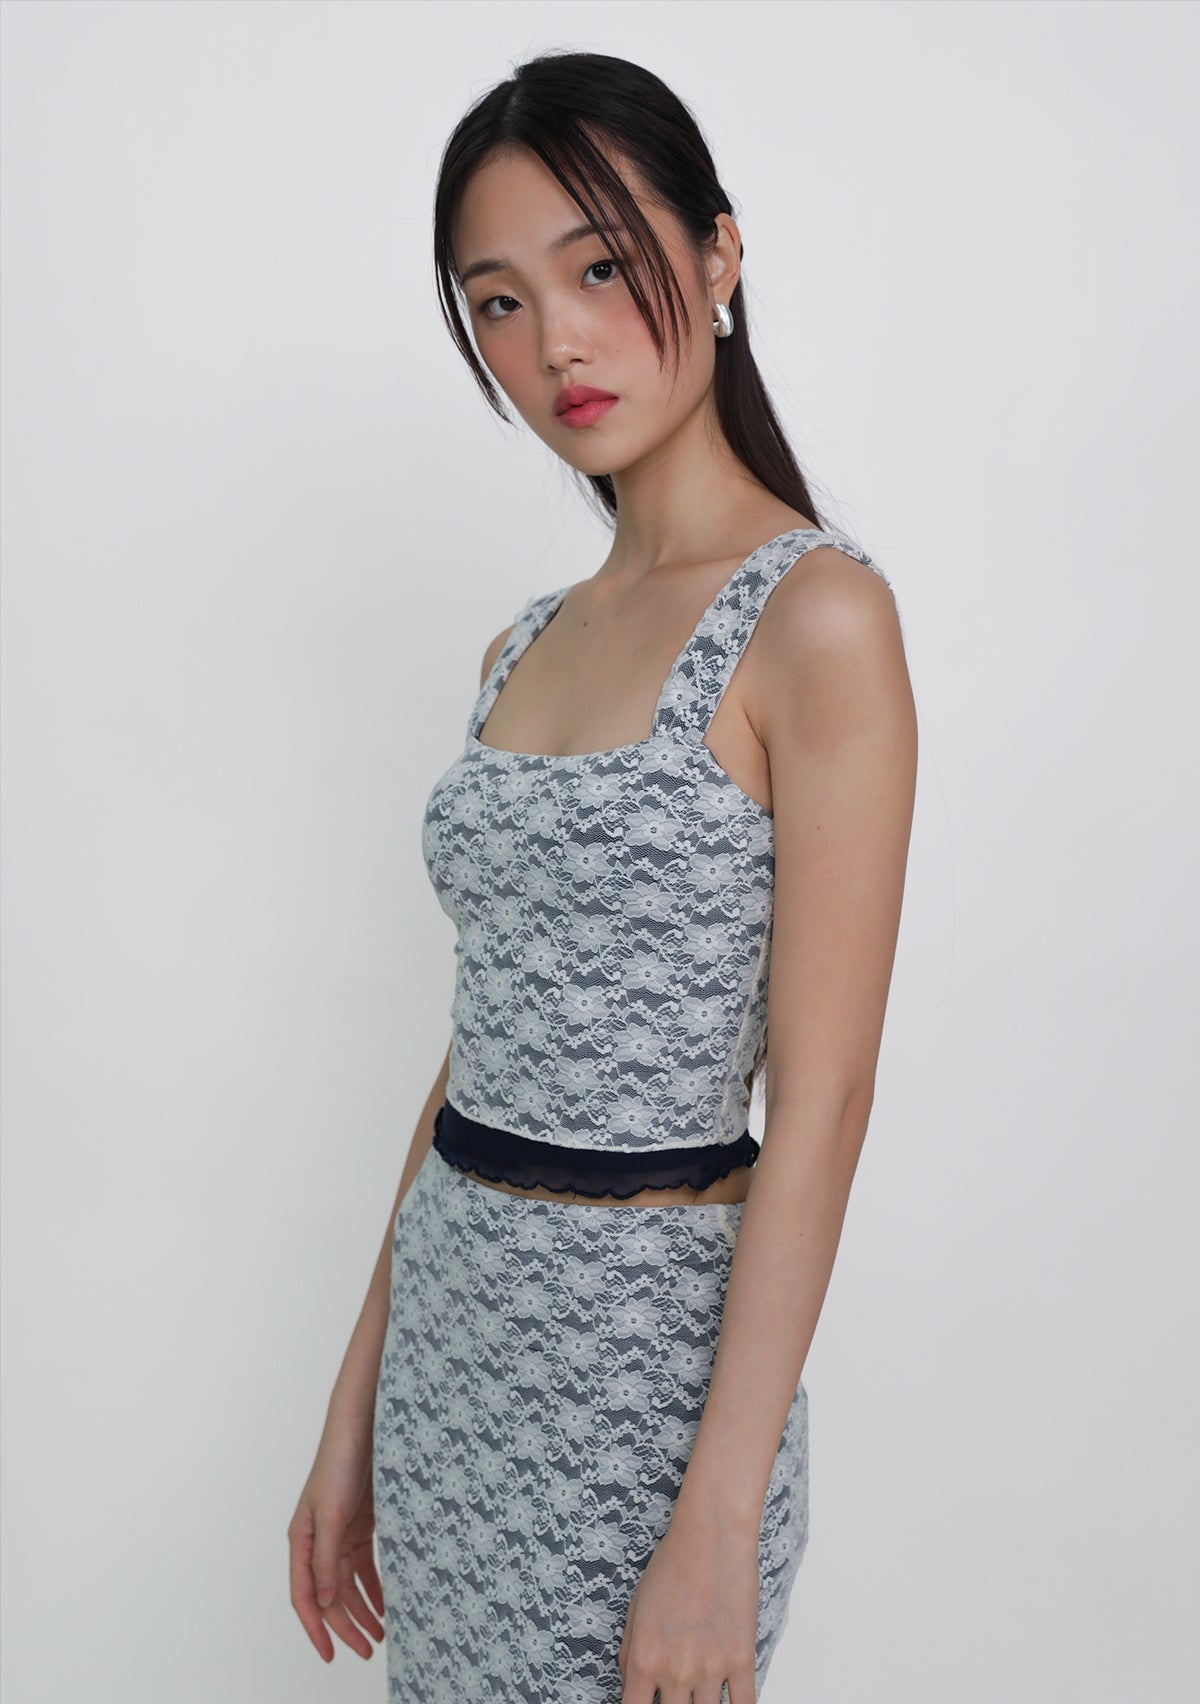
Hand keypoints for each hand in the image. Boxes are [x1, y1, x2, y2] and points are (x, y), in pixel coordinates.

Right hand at [288, 1422, 385, 1663]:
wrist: (364, 1426)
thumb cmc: (339, 1463)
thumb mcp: (331, 1513)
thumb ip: (326, 1558)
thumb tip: (326, 1601)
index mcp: (301, 1540)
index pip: (304, 1595)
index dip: (316, 1628)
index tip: (330, 1655)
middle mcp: (318, 1541)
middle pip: (330, 1595)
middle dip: (346, 1625)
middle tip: (367, 1651)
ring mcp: (339, 1534)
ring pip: (348, 1584)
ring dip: (362, 1610)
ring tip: (380, 1635)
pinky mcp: (361, 1525)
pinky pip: (365, 1566)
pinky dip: (374, 1587)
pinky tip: (385, 1605)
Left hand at [617, 1504, 759, 1702]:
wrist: (711, 1536)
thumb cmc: (670, 1565)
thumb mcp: (635, 1607)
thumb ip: (629, 1653)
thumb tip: (630, 1686)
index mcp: (645, 1659)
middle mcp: (675, 1671)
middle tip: (675, 1693)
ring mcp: (711, 1669)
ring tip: (698, 1695)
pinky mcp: (742, 1660)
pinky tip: (729, 1703)